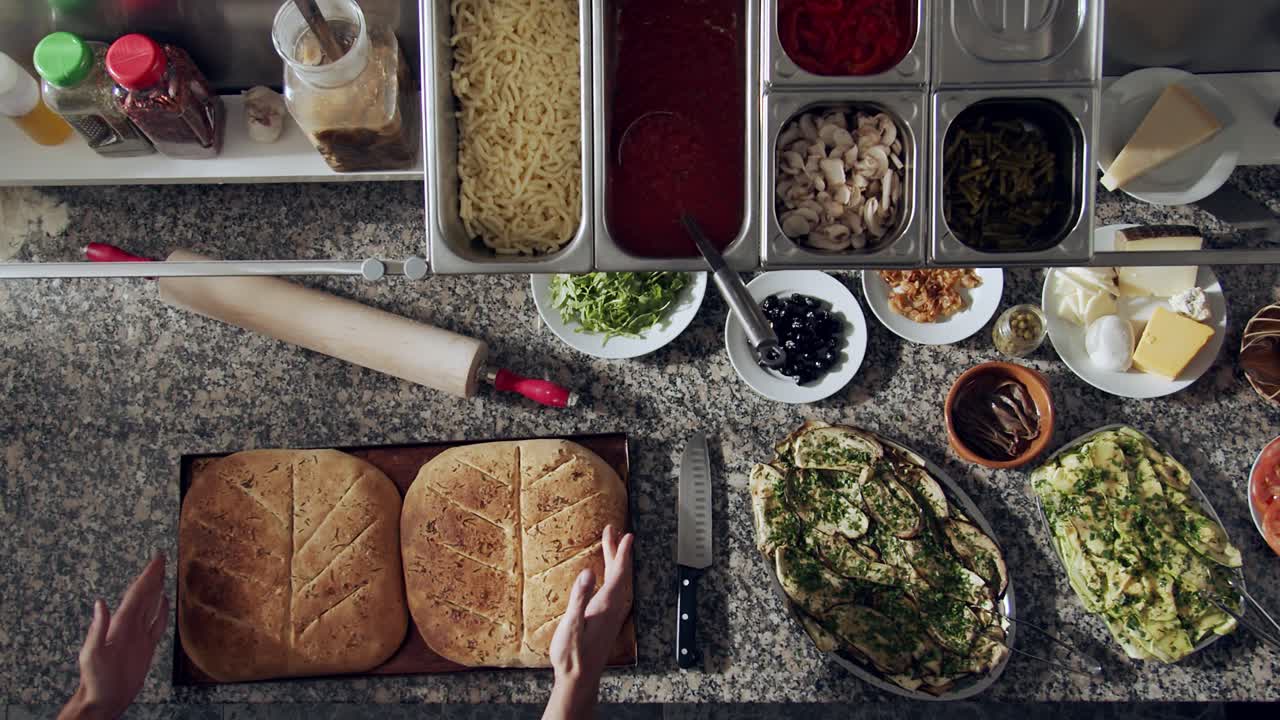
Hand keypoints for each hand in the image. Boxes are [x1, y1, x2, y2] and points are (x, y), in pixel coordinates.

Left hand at [59, 553, 169, 719]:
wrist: (103, 699)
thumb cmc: (96, 680)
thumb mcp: (93, 654)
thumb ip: (98, 629)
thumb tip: (100, 603)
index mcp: (120, 624)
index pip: (137, 594)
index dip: (147, 576)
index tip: (157, 560)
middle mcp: (129, 626)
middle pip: (144, 595)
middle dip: (153, 577)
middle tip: (161, 559)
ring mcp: (138, 635)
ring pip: (151, 606)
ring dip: (157, 589)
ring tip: (163, 575)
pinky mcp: (145, 646)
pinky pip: (156, 624)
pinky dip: (162, 611)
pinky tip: (165, 603)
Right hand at [542, 525, 633, 719]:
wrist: (578, 679)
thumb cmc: (572, 655)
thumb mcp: (571, 625)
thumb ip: (578, 598)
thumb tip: (587, 573)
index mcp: (605, 605)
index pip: (617, 573)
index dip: (621, 553)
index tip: (625, 535)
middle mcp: (612, 608)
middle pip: (619, 575)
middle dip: (617, 552)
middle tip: (615, 532)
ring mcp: (610, 615)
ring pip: (617, 583)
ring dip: (615, 563)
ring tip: (611, 547)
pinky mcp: (606, 621)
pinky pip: (613, 592)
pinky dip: (612, 577)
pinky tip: (606, 578)